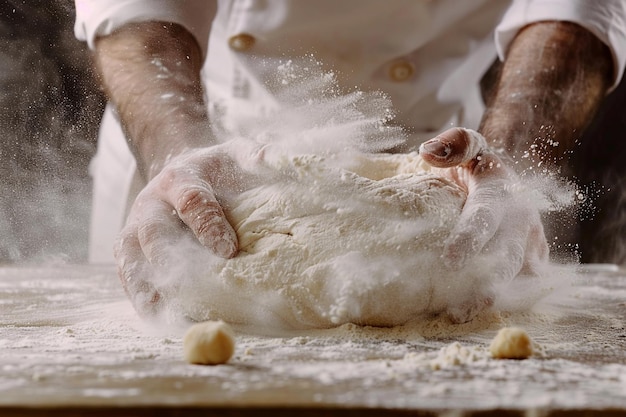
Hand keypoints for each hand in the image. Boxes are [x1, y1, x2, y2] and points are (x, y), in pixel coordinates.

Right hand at [114, 140, 265, 317]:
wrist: (180, 172)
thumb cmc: (215, 169)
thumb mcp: (235, 153)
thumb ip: (253, 155)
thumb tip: (269, 159)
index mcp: (180, 178)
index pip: (192, 202)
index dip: (208, 226)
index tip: (229, 251)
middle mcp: (151, 203)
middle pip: (153, 232)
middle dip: (172, 260)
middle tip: (194, 289)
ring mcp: (135, 226)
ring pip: (131, 256)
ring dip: (147, 287)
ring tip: (165, 317)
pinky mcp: (129, 248)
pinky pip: (128, 272)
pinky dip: (139, 296)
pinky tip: (156, 319)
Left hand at [419, 128, 548, 321]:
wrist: (499, 177)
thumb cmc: (473, 164)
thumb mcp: (465, 146)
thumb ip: (453, 144)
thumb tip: (429, 152)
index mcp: (502, 194)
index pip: (484, 218)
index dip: (469, 239)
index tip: (449, 259)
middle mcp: (521, 221)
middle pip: (506, 259)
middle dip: (485, 286)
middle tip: (457, 310)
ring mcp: (529, 244)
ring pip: (517, 278)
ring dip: (491, 299)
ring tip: (459, 316)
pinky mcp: (530, 262)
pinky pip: (521, 286)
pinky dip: (502, 301)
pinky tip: (471, 313)